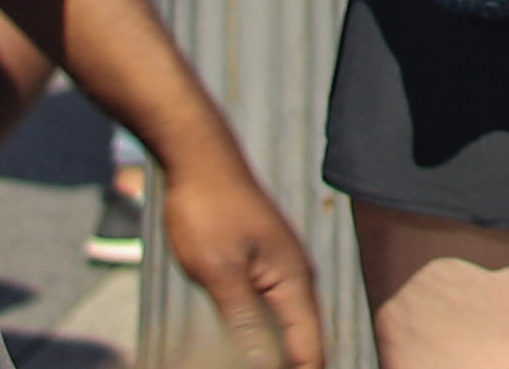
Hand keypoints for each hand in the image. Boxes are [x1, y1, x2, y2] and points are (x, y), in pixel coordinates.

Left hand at [150, 140, 323, 368]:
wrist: (198, 159)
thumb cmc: (208, 210)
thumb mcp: (220, 273)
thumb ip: (245, 323)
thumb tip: (263, 366)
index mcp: (293, 281)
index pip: (310, 350)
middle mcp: (294, 279)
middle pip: (302, 344)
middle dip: (291, 366)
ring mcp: (277, 272)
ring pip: (284, 330)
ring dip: (273, 356)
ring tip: (257, 363)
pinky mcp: (258, 268)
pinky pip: (266, 314)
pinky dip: (257, 338)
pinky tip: (242, 350)